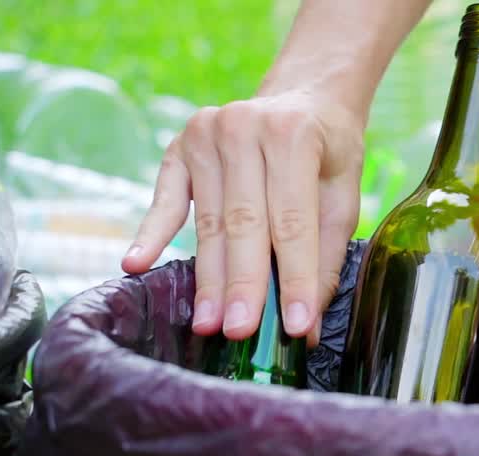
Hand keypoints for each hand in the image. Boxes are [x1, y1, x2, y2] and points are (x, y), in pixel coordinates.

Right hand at [122, 90, 364, 344]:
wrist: (304, 98)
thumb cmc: (328, 156)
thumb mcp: (343, 198)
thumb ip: (324, 258)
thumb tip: (304, 326)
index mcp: (293, 136)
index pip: (291, 222)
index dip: (294, 278)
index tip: (294, 326)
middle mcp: (244, 127)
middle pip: (243, 223)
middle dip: (243, 284)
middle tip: (241, 334)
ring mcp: (206, 133)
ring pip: (209, 221)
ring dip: (209, 278)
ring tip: (209, 324)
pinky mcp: (179, 145)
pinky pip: (165, 198)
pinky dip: (151, 233)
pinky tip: (136, 264)